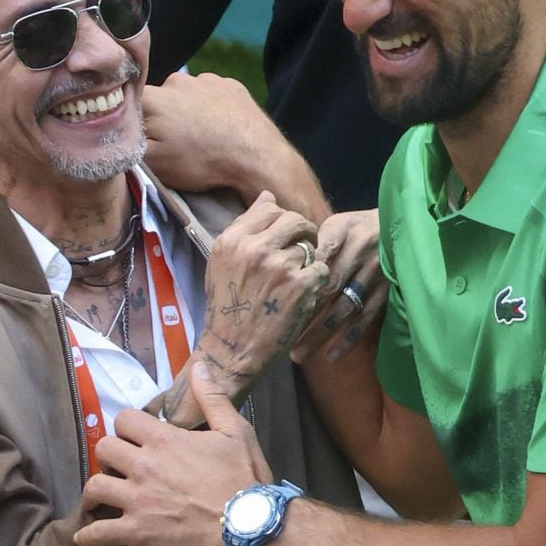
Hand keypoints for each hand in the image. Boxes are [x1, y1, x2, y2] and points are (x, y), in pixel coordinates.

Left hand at [76, 365, 270, 545]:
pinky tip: (86, 537)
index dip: (128, 426)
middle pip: (104, 449)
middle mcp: (144, 466)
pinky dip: (89, 536)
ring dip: (96, 492)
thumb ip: (212, 397)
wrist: (248, 525)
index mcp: (164, 439)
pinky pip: (98, 533)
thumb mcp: (235, 430)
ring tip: (103, 497)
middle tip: (122, 465)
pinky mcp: (137, 532)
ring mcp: (137, 501)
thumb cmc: (243, 476)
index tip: (136, 436)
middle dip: (111, 454)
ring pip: (94, 488)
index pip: (124, 419)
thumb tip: (199, 367)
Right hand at [143, 72, 277, 193]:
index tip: (150, 141)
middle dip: (164, 119)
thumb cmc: (202, 161)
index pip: (132, 106)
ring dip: (190, 113)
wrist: (255, 156)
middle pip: (160, 100)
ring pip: (187, 96)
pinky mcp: (231, 85)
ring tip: (203, 137)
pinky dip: (213, 109)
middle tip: (178, 144)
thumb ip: (130, 145)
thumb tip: (120, 133)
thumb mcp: (155, 164)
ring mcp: (207, 79)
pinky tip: (221, 128)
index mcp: (154, 97)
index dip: (138, 125)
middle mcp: (177, 80)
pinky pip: (213, 95)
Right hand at [195, 191, 328, 388]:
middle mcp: (255, 248)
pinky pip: (322, 268)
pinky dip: (318, 280)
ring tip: (298, 277)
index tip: (283, 237)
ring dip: (310, 259)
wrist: (231, 348)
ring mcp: (279, 266)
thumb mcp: (223, 261)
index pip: (270, 209)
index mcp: (233, 240)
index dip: (282, 220)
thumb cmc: (228, 304)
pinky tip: (305, 292)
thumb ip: (245, 227)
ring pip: (310, 245)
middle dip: (304, 232)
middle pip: (294, 220)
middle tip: (303, 248)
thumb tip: (268, 196)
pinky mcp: (300, 286)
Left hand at [291, 209, 387, 362]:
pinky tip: (332, 356)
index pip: (317, 257)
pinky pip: (366, 318)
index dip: (299, 279)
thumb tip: (286, 263)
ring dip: (320, 333)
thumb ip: (315, 242)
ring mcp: (376, 274)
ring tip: (298, 354)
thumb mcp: (337, 224)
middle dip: (303, 312)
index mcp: (344, 231)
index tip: (277, 301)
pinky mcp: (387, 292)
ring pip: (344, 308)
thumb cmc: (356, 230)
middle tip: (279, 335)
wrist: (399, 229)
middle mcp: (361, 252)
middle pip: (328, 287)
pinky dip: (349, 338)